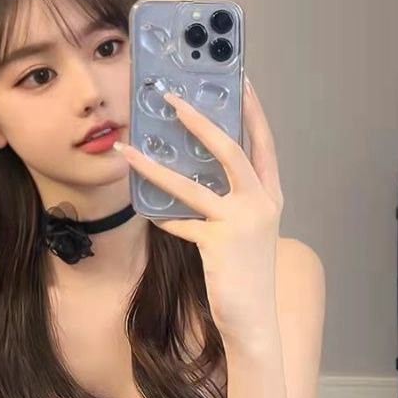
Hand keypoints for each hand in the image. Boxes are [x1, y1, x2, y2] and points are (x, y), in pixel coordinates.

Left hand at [113, 76, 283, 346]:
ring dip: (154, 166)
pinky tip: (148, 213)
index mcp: (271, 194)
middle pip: (231, 149)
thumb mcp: (246, 228)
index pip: (264, 141)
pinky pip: (180, 222)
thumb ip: (229, 199)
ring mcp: (242, 222)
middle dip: (200, 120)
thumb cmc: (246, 271)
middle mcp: (262, 202)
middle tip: (171, 98)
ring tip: (126, 149)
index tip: (240, 79)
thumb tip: (193, 171)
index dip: (252, 109)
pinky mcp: (218, 242)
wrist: (254, 318)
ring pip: (191, 184)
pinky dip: (163, 217)